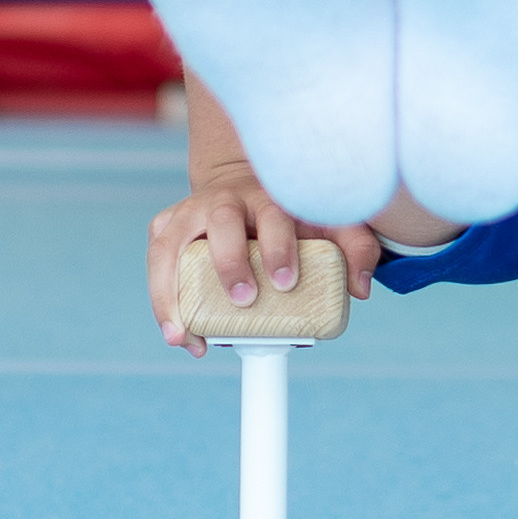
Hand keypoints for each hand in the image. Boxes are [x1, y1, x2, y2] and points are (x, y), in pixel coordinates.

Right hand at [145, 158, 384, 352]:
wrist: (244, 181)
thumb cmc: (291, 212)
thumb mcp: (328, 222)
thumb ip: (354, 248)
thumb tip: (361, 289)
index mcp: (268, 198)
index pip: (273, 216)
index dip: (278, 247)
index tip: (286, 282)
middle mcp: (225, 200)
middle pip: (222, 223)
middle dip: (229, 262)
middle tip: (243, 300)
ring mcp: (190, 212)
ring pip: (170, 243)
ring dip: (170, 291)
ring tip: (182, 337)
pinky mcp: (167, 228)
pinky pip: (156, 259)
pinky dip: (160, 297)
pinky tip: (176, 332)